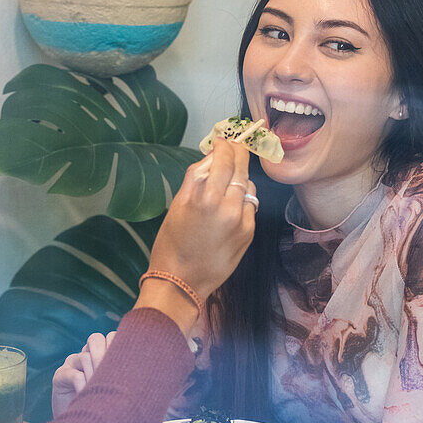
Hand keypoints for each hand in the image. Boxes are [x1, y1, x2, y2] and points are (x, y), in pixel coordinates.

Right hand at [51, 331, 115, 416]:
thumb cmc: (104, 407)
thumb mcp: (116, 388)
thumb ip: (123, 373)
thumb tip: (142, 363)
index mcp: (101, 354)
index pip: (110, 337)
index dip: (117, 345)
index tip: (123, 366)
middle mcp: (85, 355)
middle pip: (95, 339)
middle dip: (103, 356)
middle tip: (108, 377)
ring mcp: (71, 364)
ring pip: (85, 357)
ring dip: (94, 376)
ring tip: (98, 392)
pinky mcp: (59, 376)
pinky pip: (75, 375)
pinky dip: (84, 387)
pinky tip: (87, 398)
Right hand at [146, 138, 256, 301]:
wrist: (181, 282)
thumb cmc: (171, 243)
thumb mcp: (177, 206)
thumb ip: (196, 179)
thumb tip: (211, 156)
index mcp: (205, 198)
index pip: (223, 160)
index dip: (225, 146)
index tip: (223, 140)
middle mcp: (227, 207)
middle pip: (241, 169)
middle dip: (239, 154)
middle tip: (235, 146)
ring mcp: (241, 221)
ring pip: (249, 187)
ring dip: (240, 180)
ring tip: (228, 183)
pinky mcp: (249, 234)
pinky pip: (250, 207)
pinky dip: (242, 201)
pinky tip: (230, 207)